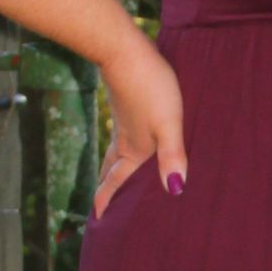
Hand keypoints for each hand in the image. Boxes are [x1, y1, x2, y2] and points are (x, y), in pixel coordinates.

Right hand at [93, 31, 187, 216]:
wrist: (125, 50)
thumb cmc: (151, 87)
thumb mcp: (169, 124)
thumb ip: (173, 156)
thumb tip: (175, 191)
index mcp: (134, 150)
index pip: (118, 182)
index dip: (107, 201)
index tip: (96, 219)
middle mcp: (126, 140)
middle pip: (112, 171)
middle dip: (107, 190)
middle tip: (100, 207)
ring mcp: (124, 122)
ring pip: (115, 153)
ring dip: (111, 169)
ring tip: (109, 179)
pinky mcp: (127, 106)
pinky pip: (121, 136)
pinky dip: (120, 148)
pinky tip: (128, 139)